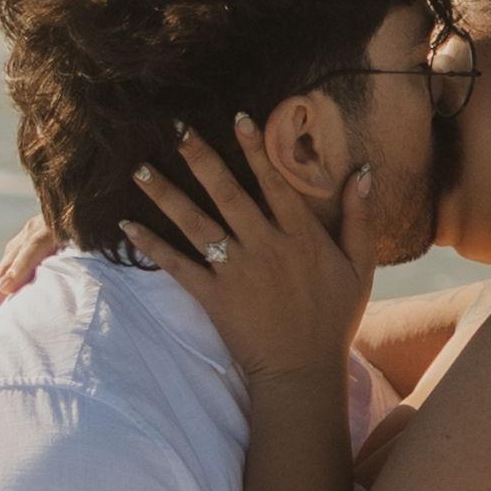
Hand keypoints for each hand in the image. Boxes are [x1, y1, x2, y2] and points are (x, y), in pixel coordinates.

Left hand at [125, 120, 372, 400]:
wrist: (303, 373)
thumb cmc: (334, 319)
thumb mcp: (360, 268)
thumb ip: (360, 218)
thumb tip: (363, 171)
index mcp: (301, 237)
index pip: (276, 183)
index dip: (257, 150)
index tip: (238, 117)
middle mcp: (266, 247)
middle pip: (229, 194)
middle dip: (202, 159)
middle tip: (177, 128)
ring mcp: (237, 272)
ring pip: (197, 225)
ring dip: (167, 195)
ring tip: (140, 169)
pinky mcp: (213, 297)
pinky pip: (177, 267)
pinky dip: (152, 246)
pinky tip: (126, 226)